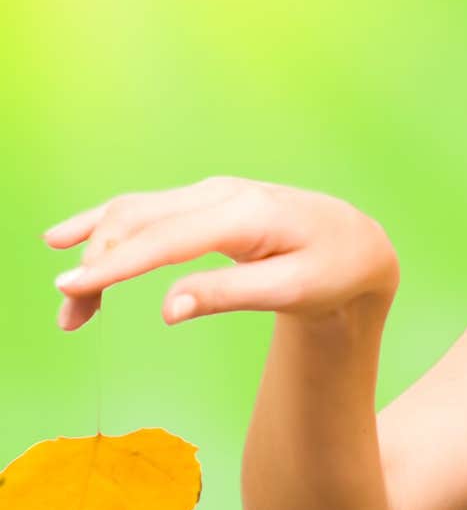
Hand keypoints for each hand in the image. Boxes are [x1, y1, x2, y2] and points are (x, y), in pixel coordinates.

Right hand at [43, 177, 399, 330]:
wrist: (355, 243)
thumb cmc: (330, 270)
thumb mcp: (292, 290)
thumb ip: (231, 295)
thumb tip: (169, 310)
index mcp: (244, 215)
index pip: (165, 240)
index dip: (116, 265)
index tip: (74, 289)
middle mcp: (220, 194)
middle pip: (139, 222)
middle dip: (95, 266)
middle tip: (68, 316)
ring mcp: (209, 194)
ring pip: (134, 213)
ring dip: (95, 251)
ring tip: (69, 302)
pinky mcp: (203, 203)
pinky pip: (146, 212)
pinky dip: (110, 232)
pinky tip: (74, 241)